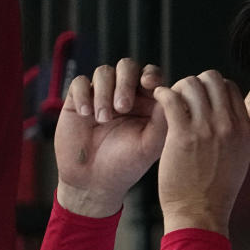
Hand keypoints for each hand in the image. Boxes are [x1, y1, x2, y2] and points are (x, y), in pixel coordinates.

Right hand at [54, 59, 166, 216]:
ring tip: (102, 119)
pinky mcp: (78, 100)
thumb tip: (171, 93)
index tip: (148, 84)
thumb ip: (163, 120)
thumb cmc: (125, 165)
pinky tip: (86, 114)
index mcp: (146, 102)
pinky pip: (80, 83)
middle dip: (125, 82)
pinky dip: (83, 94)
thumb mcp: (150, 145)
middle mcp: (124, 95)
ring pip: (104, 72)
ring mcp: (101, 96)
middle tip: (122, 107)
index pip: (151, 75)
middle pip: (127, 67)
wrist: (93, 182)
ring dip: (104, 93)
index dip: (150, 75)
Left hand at [154, 70, 249, 235]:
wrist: (200, 214)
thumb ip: (234, 135)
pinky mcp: (182, 135)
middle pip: (212, 79)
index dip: (212, 88)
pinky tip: (158, 100)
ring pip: (191, 84)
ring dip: (177, 88)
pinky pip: (171, 98)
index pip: (230, 87)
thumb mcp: (238, 160)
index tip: (199, 99)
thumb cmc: (215, 193)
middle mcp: (228, 125)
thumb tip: (227, 116)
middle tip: (182, 97)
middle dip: (195, 83)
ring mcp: (206, 129)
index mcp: (244, 130)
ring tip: (168, 100)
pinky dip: (162, 94)